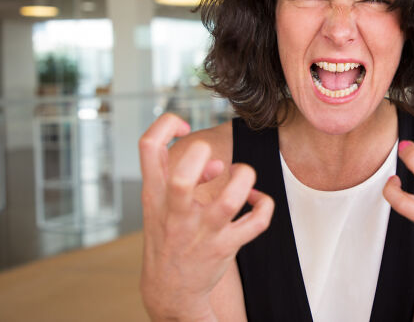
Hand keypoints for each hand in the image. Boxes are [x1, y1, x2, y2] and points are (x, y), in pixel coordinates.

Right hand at [138, 114, 273, 320]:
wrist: (169, 290)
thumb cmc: (168, 235)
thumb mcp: (160, 204)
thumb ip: (183, 175)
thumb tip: (219, 164)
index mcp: (154, 193)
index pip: (148, 146)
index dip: (166, 124)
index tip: (184, 125)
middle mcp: (175, 212)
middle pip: (182, 178)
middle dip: (201, 156)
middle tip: (212, 156)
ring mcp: (201, 232)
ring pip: (230, 201)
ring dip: (244, 179)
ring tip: (242, 176)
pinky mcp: (225, 247)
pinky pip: (256, 222)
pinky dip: (264, 205)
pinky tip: (257, 201)